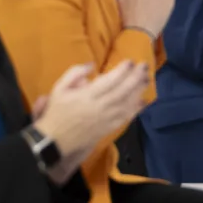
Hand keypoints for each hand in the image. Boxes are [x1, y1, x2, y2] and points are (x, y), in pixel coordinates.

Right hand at [33, 60, 150, 182]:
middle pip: (123, 91)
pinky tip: (142, 101)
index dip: (122, 71)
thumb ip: (74, 73)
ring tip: (147, 79)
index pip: (109, 81)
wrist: (55, 140)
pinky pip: (125, 118)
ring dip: (139, 91)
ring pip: (127, 104)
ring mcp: (106, 120)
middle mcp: (100, 108)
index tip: (130, 61)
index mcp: (87, 96)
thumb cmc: (57, 112)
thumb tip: (92, 65)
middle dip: (136, 78)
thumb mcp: (59, 88)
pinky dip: (136, 109)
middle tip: (144, 66)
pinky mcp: (108, 129)